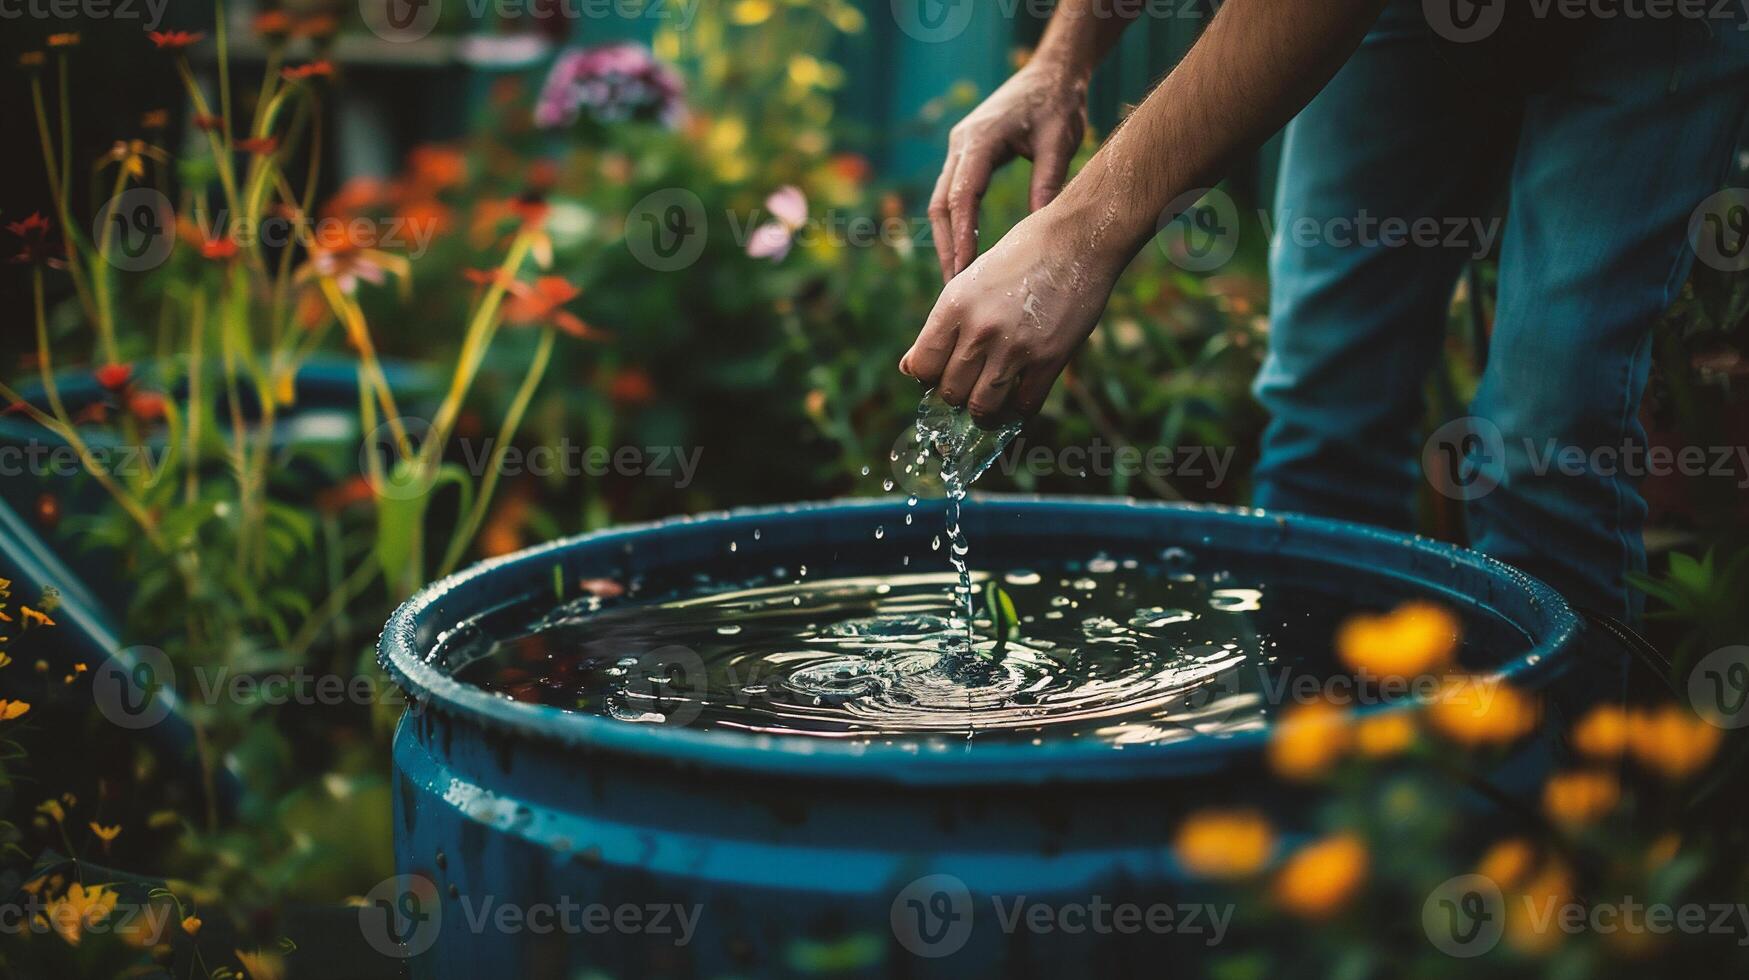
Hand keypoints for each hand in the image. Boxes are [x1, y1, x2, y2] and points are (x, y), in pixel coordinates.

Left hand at [901, 203, 1124, 425]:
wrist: (1076, 239)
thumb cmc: (1020, 256)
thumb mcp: (970, 281)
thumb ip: (942, 326)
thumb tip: (908, 368)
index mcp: (954, 306)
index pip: (922, 367)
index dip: (929, 377)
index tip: (943, 372)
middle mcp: (979, 329)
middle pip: (951, 392)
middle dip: (958, 394)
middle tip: (971, 385)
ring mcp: (1015, 347)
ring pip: (983, 407)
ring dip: (984, 409)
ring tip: (992, 398)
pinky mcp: (1050, 358)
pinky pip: (1025, 405)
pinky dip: (1019, 407)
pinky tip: (1021, 393)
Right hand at [929, 60, 1088, 281]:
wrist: (1052, 71)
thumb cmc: (1059, 102)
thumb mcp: (1060, 142)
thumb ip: (1047, 183)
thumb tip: (1037, 230)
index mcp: (980, 138)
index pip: (961, 196)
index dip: (961, 236)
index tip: (965, 271)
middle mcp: (961, 143)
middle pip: (941, 204)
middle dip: (947, 247)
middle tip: (955, 287)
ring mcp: (959, 148)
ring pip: (941, 202)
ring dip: (947, 239)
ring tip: (957, 278)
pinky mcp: (966, 153)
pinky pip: (952, 194)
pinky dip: (956, 223)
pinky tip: (965, 251)